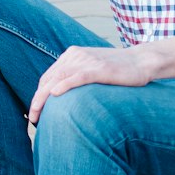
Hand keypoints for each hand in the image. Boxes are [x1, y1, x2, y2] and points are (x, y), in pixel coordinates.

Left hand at [28, 45, 153, 124]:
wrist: (142, 62)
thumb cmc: (118, 70)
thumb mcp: (93, 70)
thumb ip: (77, 77)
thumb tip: (62, 96)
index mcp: (72, 55)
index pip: (48, 76)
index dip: (39, 95)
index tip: (35, 112)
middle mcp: (76, 55)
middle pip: (49, 79)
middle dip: (37, 100)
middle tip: (32, 119)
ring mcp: (87, 61)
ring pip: (58, 79)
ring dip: (44, 98)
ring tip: (37, 115)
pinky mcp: (99, 68)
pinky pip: (77, 77)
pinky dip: (64, 86)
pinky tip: (54, 95)